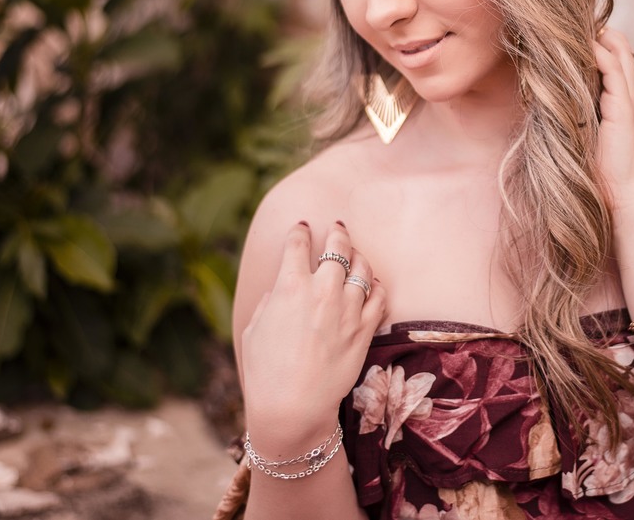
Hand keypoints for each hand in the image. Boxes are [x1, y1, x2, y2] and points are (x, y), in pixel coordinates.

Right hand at [239, 221, 385, 444]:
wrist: (292, 406)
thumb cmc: (265, 371)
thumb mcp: (255, 329)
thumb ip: (271, 302)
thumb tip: (281, 290)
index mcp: (289, 286)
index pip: (297, 243)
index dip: (299, 231)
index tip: (301, 228)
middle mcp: (322, 291)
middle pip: (338, 247)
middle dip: (337, 233)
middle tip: (338, 228)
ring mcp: (347, 309)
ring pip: (362, 268)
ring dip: (358, 257)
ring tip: (356, 255)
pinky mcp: (364, 329)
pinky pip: (379, 296)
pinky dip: (376, 286)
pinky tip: (371, 285)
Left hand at [594, 28, 633, 206]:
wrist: (622, 196)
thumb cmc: (603, 173)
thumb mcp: (589, 137)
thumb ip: (581, 118)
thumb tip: (555, 106)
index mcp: (620, 104)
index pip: (616, 63)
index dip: (602, 44)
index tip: (579, 29)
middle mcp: (628, 99)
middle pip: (622, 53)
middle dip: (603, 33)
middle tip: (581, 15)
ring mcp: (628, 103)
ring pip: (619, 57)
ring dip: (602, 37)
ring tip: (582, 19)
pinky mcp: (623, 110)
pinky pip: (614, 73)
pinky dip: (603, 56)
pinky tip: (589, 43)